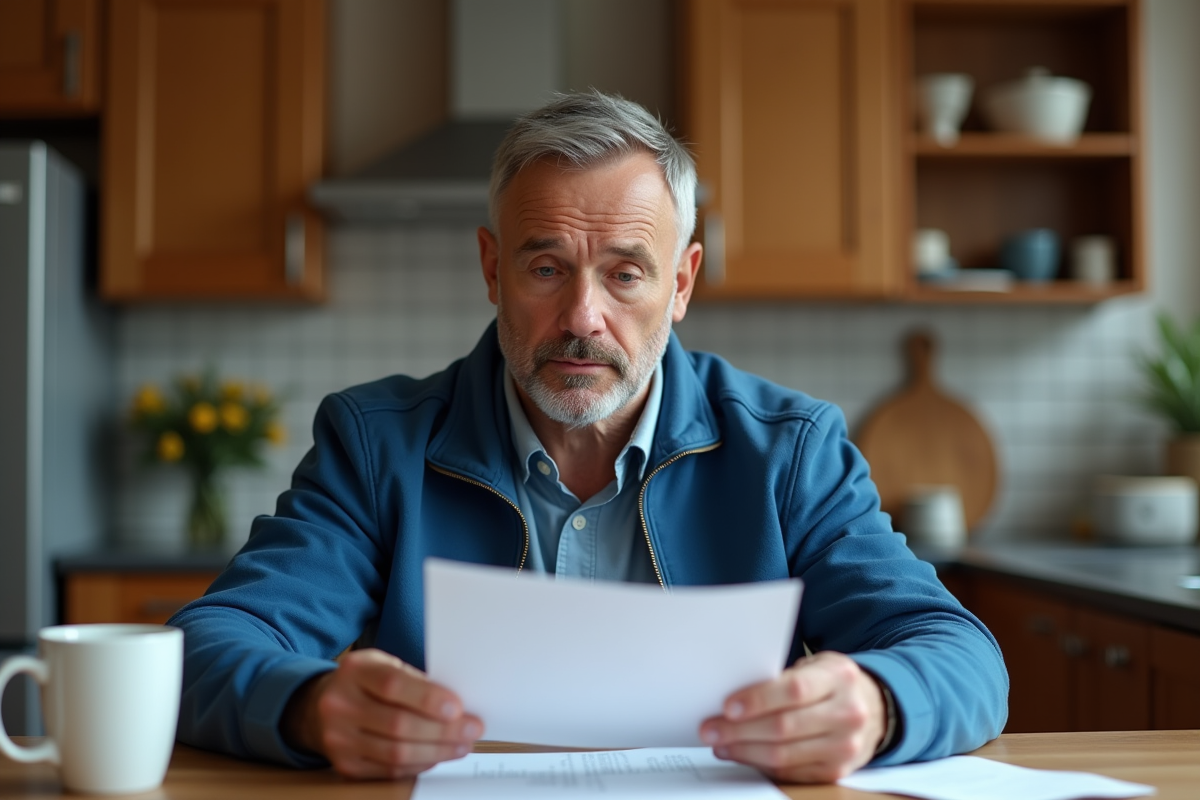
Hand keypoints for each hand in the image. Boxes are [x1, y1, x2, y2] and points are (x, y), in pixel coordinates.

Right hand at [281, 648, 483, 778]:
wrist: (317, 707)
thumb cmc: (364, 683)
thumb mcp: (383, 665)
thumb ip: (414, 680)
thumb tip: (456, 704)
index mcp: (354, 671)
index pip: (392, 685)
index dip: (427, 698)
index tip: (458, 708)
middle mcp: (340, 704)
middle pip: (397, 724)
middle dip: (442, 730)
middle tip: (471, 729)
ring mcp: (338, 738)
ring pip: (395, 753)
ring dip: (436, 751)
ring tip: (461, 746)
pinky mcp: (344, 764)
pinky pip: (389, 770)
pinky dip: (418, 765)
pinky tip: (437, 756)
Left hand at [698, 651, 885, 783]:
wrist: (875, 708)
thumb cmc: (834, 683)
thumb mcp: (817, 666)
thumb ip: (784, 677)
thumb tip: (734, 696)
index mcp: (839, 678)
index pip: (794, 690)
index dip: (758, 699)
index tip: (727, 706)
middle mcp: (847, 714)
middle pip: (784, 727)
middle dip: (740, 730)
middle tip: (710, 729)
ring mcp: (845, 747)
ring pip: (784, 755)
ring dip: (744, 751)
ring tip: (720, 743)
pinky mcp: (837, 771)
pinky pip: (790, 772)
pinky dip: (760, 765)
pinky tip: (741, 754)